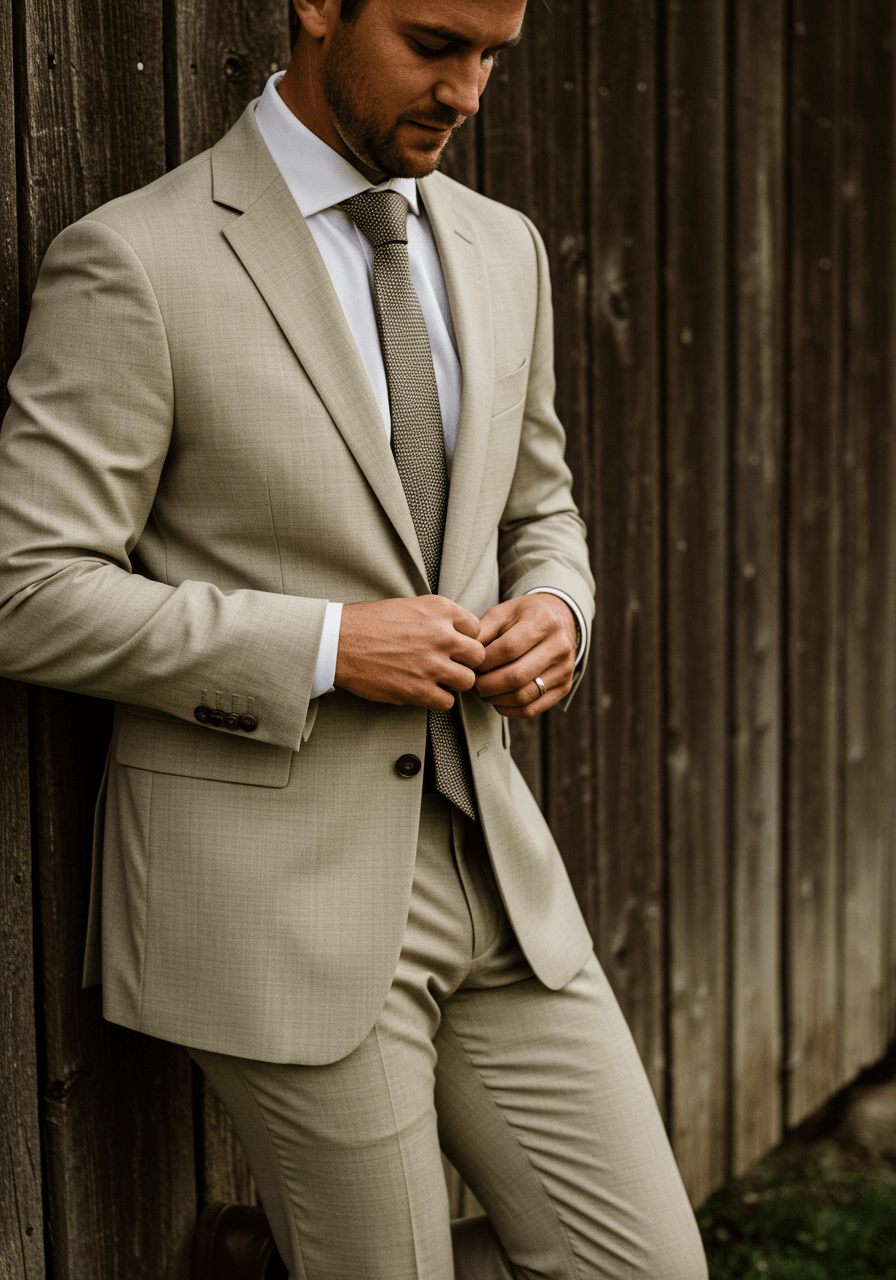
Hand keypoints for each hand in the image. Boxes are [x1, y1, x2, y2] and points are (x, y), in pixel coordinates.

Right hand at [335, 596, 484, 710]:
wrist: (338, 642)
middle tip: (450, 665)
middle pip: (478, 656)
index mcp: (440, 610)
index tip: (453, 645)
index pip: (476, 628)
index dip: (465, 639)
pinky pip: (448, 702)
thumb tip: (459, 634)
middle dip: (466, 662)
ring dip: (455, 682)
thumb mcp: (410, 606)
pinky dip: (439, 699)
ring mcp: (431, 664)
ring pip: (467, 681)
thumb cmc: (369, 622)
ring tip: (438, 679)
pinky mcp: (418, 690)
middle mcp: (441, 635)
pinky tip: (425, 691)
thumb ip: (438, 618)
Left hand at [474, 594, 577, 717]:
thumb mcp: (502, 614)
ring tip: (481, 691)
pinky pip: (531, 709)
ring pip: (523, 696)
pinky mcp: (564, 687)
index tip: (469, 666)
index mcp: (542, 622)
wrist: (560, 620)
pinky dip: (508, 710)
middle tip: (470, 684)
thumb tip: (463, 657)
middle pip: (516, 676)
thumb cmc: (523, 617)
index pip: (509, 649)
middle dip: (485, 685)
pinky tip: (497, 700)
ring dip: (494, 699)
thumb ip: (482, 632)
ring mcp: (565, 669)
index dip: (484, 662)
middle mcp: (559, 646)